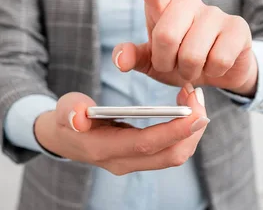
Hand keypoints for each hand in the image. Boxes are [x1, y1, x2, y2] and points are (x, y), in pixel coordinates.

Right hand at [33, 85, 208, 174]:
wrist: (62, 137)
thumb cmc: (65, 118)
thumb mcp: (63, 110)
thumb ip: (69, 111)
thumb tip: (77, 117)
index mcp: (103, 149)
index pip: (146, 145)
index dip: (173, 131)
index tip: (195, 113)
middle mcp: (122, 162)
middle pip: (168, 156)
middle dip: (191, 131)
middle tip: (200, 100)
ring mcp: (132, 163)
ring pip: (173, 156)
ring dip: (190, 132)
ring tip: (196, 102)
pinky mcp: (139, 158)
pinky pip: (169, 151)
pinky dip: (183, 133)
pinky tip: (186, 112)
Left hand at [112, 0, 257, 95]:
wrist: (220, 72)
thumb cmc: (180, 61)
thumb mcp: (153, 62)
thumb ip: (133, 58)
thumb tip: (121, 60)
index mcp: (164, 8)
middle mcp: (189, 3)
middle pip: (166, 36)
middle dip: (167, 62)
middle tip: (176, 65)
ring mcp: (215, 12)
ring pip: (193, 54)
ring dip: (191, 71)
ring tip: (198, 65)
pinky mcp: (238, 26)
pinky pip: (218, 60)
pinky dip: (213, 72)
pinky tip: (217, 65)